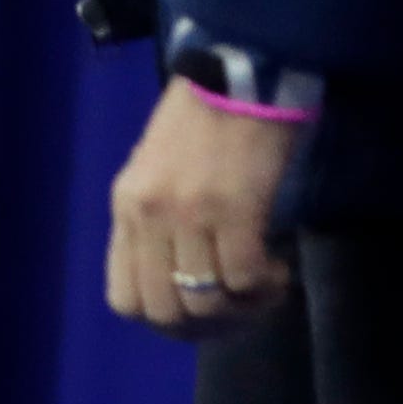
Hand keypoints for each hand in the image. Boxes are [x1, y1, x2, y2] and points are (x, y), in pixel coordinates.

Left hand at [105, 72, 301, 339]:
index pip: (124, 299)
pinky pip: (244, 279)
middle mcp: (148, 215)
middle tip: (238, 309)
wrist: (238, 75)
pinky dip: (265, 287)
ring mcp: (188, 214)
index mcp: (126, 206)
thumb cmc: (201, 120)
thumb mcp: (155, 171)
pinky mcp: (233, 209)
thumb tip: (177, 283)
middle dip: (206, 328)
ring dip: (242, 309)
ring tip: (263, 286)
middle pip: (164, 313)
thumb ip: (154, 223)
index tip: (198, 312)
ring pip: (206, 304)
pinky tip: (278, 267)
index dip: (164, 320)